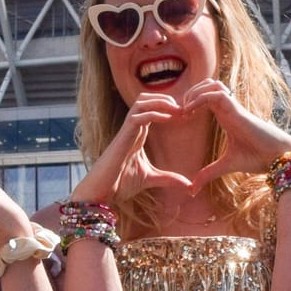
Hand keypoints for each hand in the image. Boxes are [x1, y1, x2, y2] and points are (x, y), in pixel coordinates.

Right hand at [72, 95, 191, 206]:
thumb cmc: (120, 184)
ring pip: (140, 103)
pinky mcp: (122, 137)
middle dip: (165, 98)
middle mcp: (131, 129)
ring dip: (160, 101)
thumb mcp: (151, 179)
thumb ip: (168, 178)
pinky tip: (168, 118)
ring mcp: (126, 131)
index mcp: (137, 134)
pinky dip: (153, 113)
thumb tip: (188, 184)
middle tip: (183, 107)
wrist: (102, 192)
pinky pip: (137, 117)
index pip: (150, 109)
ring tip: (177, 109)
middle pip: (145, 99)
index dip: (167, 107)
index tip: (185, 114)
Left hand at [184, 79, 290, 190]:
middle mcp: (229, 108)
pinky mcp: (238, 110)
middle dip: (190, 92)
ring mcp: (234, 107)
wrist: (277, 157)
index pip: (206, 97)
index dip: (191, 101)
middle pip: (207, 84)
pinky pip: (216, 95)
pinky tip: (190, 111)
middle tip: (179, 111)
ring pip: (211, 84)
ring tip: (185, 109)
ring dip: (195, 92)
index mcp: (226, 116)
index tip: (180, 118)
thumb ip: (208, 174)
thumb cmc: (256, 158)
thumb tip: (191, 190)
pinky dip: (200, 98)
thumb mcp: (225, 166)